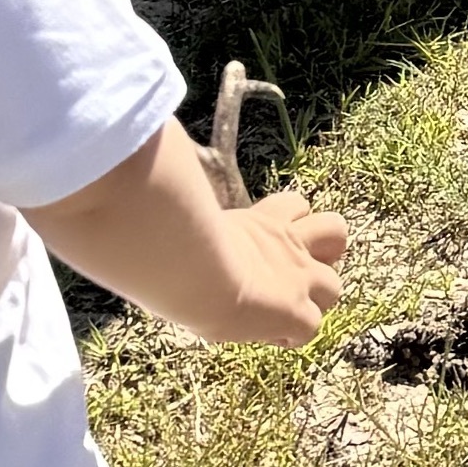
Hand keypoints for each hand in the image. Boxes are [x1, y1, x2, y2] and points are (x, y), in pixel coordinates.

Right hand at [27, 127, 351, 349]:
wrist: (188, 265)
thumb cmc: (175, 225)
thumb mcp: (172, 189)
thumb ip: (165, 166)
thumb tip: (130, 132)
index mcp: (264, 218)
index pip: (295, 207)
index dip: (286, 218)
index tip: (256, 230)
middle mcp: (287, 246)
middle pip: (337, 230)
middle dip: (321, 246)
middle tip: (287, 262)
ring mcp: (295, 282)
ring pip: (336, 287)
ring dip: (314, 294)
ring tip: (281, 302)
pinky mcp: (293, 314)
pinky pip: (308, 331)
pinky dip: (289, 333)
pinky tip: (263, 333)